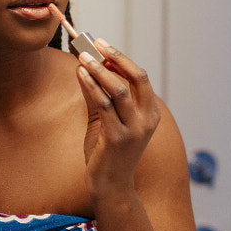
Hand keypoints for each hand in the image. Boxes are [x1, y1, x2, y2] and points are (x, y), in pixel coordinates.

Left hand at [76, 40, 160, 198]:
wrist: (110, 186)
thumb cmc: (108, 153)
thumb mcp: (107, 120)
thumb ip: (100, 95)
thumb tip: (89, 67)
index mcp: (150, 114)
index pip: (140, 78)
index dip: (122, 59)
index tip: (103, 45)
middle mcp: (146, 119)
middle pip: (136, 78)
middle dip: (115, 58)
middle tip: (95, 44)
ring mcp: (133, 129)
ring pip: (118, 89)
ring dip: (99, 70)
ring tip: (82, 57)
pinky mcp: (116, 138)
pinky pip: (103, 105)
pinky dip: (91, 86)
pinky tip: (81, 75)